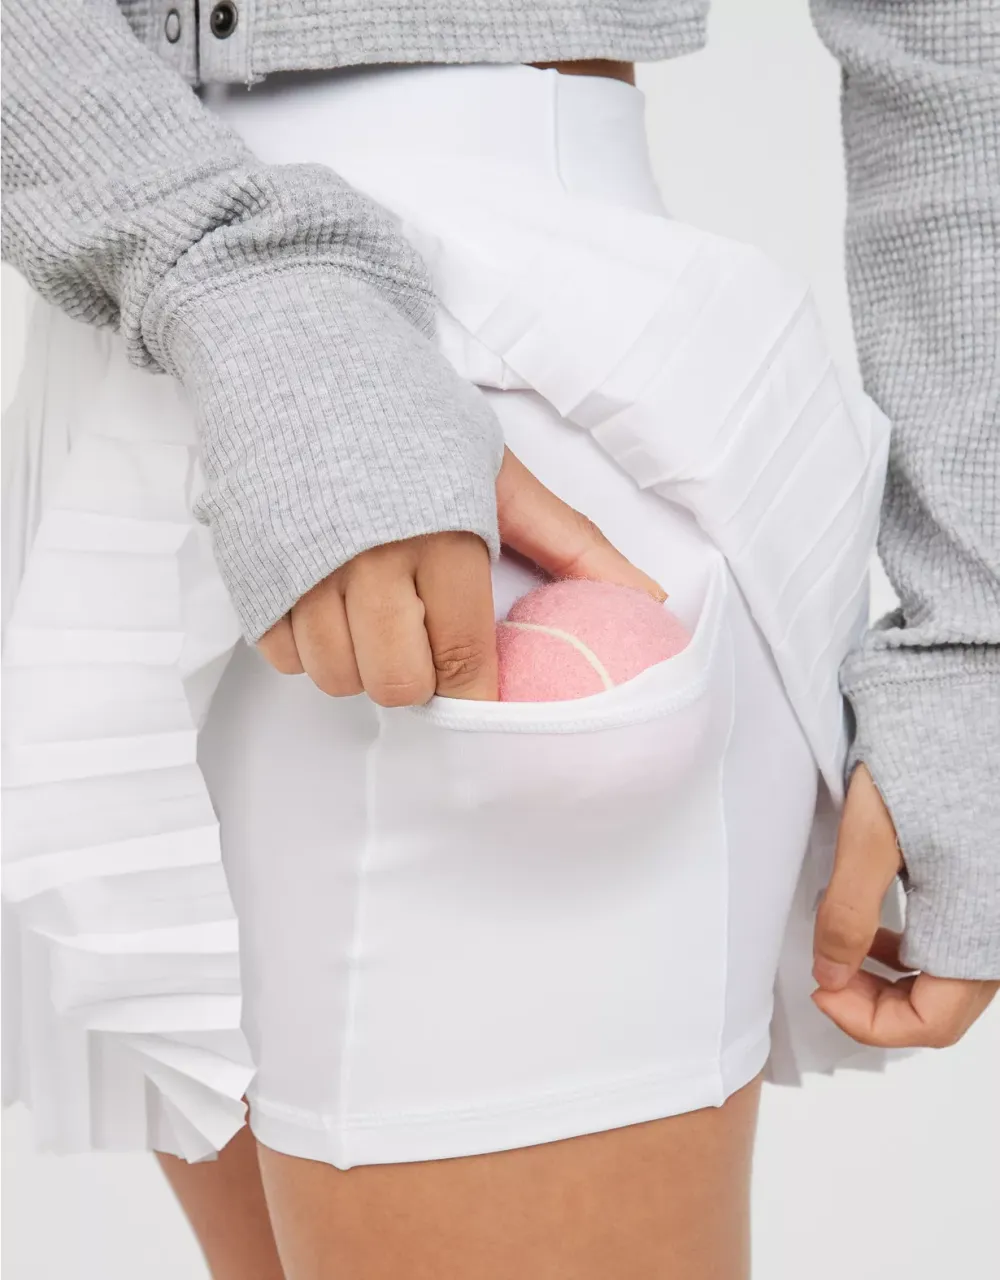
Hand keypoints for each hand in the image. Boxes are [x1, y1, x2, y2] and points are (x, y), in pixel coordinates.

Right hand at [257, 447, 664, 704]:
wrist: (302, 353)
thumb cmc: (410, 414)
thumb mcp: (502, 473)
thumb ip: (573, 544)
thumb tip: (651, 600)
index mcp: (442, 539)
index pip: (466, 662)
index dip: (478, 689)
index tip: (484, 684)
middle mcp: (367, 563)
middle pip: (399, 686)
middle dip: (422, 677)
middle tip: (428, 636)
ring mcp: (300, 570)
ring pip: (338, 678)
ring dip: (365, 664)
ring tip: (379, 613)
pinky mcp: (251, 571)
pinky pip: (285, 657)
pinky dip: (311, 646)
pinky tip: (330, 603)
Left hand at [812, 765, 998, 1046]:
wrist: (964, 697)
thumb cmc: (925, 757)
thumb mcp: (870, 839)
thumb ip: (848, 917)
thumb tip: (828, 977)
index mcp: (980, 932)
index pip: (930, 1024)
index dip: (866, 1022)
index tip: (819, 988)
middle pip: (943, 1007)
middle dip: (877, 1002)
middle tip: (826, 972)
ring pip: (953, 976)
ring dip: (897, 976)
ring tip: (848, 943)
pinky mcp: (994, 882)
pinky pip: (963, 939)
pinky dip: (920, 946)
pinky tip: (884, 917)